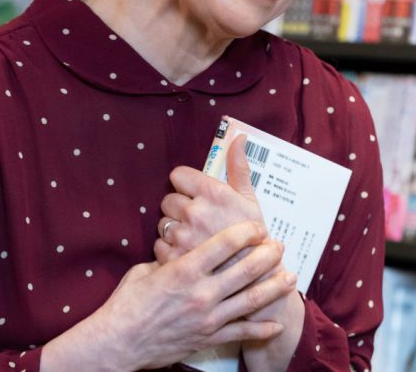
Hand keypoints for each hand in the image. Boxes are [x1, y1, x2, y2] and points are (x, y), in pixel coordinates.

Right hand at [42, 221, 289, 370]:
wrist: (117, 343)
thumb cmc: (127, 303)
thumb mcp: (146, 270)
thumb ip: (171, 257)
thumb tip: (185, 244)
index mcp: (184, 270)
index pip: (224, 244)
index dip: (246, 232)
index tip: (258, 226)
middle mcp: (200, 293)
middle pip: (245, 270)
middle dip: (268, 255)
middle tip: (280, 246)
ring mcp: (207, 318)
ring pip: (251, 301)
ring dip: (274, 287)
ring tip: (291, 277)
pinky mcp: (208, 338)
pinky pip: (241, 333)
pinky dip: (261, 329)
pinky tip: (276, 325)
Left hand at [156, 135, 300, 323]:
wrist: (256, 279)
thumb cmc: (255, 238)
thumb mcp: (250, 199)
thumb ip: (238, 167)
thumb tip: (238, 138)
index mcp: (212, 193)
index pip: (178, 175)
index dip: (186, 184)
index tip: (195, 194)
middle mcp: (194, 211)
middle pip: (168, 200)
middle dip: (179, 208)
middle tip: (197, 220)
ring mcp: (182, 235)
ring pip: (162, 223)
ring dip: (174, 229)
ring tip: (194, 239)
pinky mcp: (173, 258)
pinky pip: (159, 246)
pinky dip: (170, 250)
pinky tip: (188, 254)